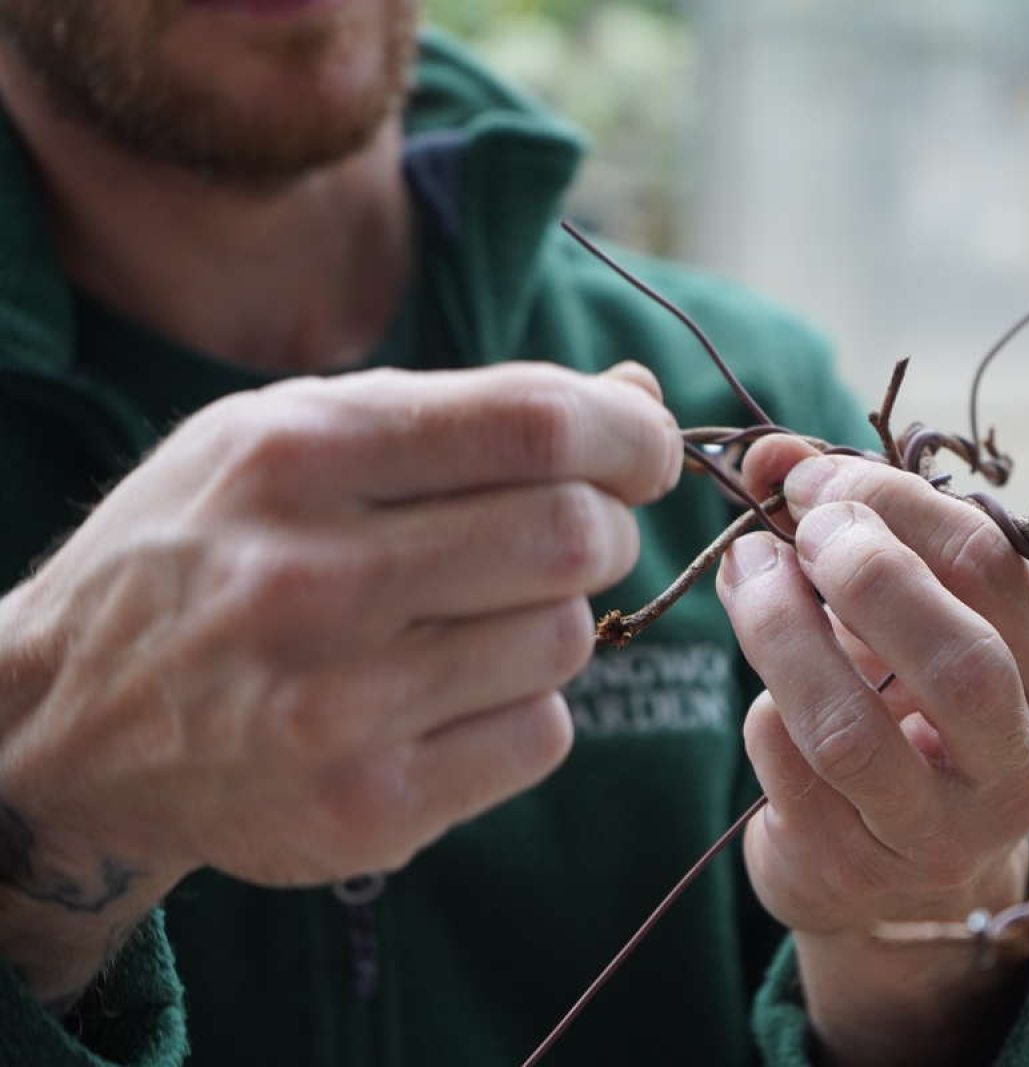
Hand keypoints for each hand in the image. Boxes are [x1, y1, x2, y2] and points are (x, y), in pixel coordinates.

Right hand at [0, 361, 678, 1006]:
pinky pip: (543, 735)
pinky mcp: (368, 808)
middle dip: (603, 527)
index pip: (536, 424)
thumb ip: (466, 411)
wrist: (69, 723)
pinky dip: (525, 706)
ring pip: (567, 638)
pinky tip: (447, 695)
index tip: (644, 450)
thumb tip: (639, 395)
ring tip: (471, 619)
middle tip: (567, 534)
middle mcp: (313, 579)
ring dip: (551, 620)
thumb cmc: (208, 551)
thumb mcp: (292, 435)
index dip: (629, 433)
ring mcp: (340, 707)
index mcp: (296, 455)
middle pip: (575, 535)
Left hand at [717, 436, 1028, 1065]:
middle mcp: (1023, 766)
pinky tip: (767, 693)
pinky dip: (764, 713)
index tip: (811, 476)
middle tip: (796, 527)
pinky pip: (790, 775)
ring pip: (851, 730)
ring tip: (746, 573)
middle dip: (863, 572)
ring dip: (780, 631)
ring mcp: (942, 835)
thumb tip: (771, 452)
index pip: (993, 567)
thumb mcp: (906, 614)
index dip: (891, 500)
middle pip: (958, 659)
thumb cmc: (910, 708)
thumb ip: (854, 526)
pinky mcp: (858, 873)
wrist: (892, 866)